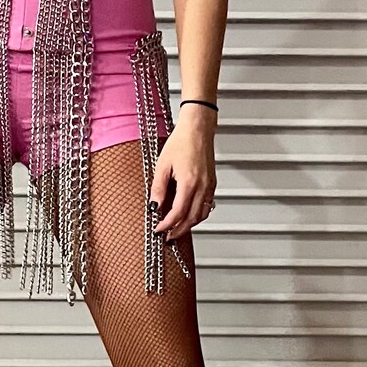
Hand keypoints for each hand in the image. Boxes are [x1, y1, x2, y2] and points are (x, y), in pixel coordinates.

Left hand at [149, 112, 218, 241]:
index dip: (166, 225)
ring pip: (201, 215)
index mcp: (189, 183)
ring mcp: (209, 186)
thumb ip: (158, 188)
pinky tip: (189, 216)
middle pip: (191, 219)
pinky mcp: (212, 184)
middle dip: (178, 231)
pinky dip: (198, 216)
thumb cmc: (181, 142)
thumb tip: (154, 206)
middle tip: (167, 237)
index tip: (158, 230)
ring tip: (177, 230)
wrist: (198, 129)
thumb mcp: (162, 165)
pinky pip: (207, 206)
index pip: (177, 213)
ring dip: (189, 226)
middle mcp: (202, 187)